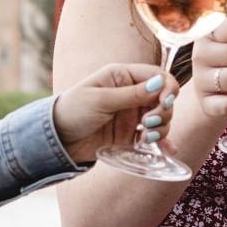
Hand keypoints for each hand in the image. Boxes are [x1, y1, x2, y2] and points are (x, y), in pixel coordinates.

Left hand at [51, 64, 176, 164]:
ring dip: (162, 127)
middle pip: (163, 98)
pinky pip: (153, 136)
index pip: (157, 76)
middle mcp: (131, 93)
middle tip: (148, 123)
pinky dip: (163, 142)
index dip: (167, 88)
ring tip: (146, 138)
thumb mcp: (101, 100)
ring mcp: (132, 114)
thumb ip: (132, 94)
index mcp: (123, 76)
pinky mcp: (131, 134)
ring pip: (161, 118)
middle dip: (163, 111)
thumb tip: (161, 83)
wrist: (57, 140)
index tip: (165, 102)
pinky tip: (169, 151)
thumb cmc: (73, 111)